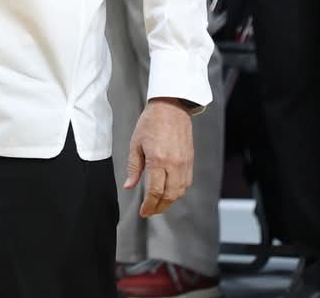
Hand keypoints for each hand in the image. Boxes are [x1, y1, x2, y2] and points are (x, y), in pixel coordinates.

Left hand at [123, 99, 194, 217]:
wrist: (171, 107)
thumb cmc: (151, 122)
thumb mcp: (136, 143)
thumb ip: (134, 167)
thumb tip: (129, 186)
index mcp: (158, 160)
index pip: (154, 191)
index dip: (149, 205)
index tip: (143, 212)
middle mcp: (174, 164)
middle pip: (169, 196)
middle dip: (159, 207)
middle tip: (150, 211)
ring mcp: (184, 163)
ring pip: (180, 192)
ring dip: (169, 201)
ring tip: (159, 204)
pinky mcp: (190, 160)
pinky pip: (187, 183)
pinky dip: (178, 192)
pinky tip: (170, 192)